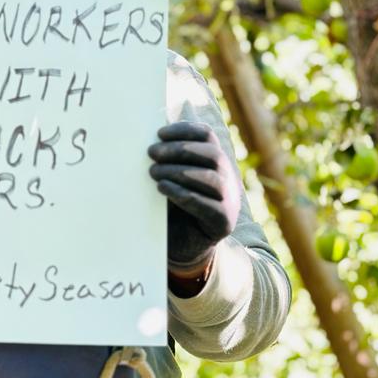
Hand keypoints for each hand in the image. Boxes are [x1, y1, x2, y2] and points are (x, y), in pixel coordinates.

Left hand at [148, 121, 239, 271]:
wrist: (183, 246)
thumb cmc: (173, 207)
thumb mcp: (171, 179)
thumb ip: (166, 161)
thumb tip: (148, 142)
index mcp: (215, 161)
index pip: (207, 136)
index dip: (185, 131)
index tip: (159, 134)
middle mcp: (227, 177)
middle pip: (212, 154)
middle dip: (180, 150)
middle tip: (151, 152)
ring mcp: (229, 200)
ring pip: (212, 178)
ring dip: (179, 171)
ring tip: (153, 171)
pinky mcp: (223, 222)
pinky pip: (207, 205)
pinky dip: (183, 194)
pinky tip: (163, 188)